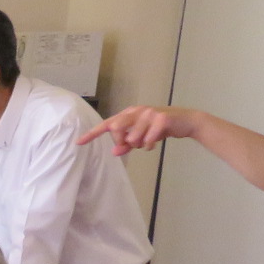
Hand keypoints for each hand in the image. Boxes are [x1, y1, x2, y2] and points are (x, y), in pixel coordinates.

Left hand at [79, 104, 199, 155]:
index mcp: (129, 113)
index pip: (107, 124)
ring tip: (148, 140)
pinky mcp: (161, 119)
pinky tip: (156, 141)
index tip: (78, 142)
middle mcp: (136, 111)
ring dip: (140, 145)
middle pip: (116, 129)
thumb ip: (126, 145)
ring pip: (133, 138)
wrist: (185, 122)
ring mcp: (149, 113)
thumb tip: (114, 152)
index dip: (92, 134)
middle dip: (123, 141)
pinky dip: (150, 145)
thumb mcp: (141, 137)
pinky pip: (147, 140)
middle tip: (133, 144)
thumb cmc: (159, 129)